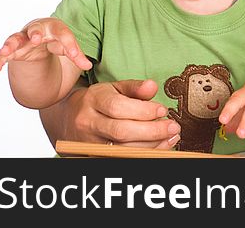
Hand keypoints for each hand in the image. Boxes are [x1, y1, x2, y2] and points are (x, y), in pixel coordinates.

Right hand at [0, 17, 91, 72]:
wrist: (38, 36)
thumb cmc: (55, 40)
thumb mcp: (67, 47)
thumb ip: (76, 56)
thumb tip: (88, 66)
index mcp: (54, 28)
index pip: (63, 34)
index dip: (70, 45)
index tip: (75, 55)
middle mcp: (37, 30)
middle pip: (36, 28)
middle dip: (36, 32)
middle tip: (36, 39)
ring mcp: (23, 39)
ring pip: (15, 38)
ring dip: (11, 44)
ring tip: (6, 50)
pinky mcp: (12, 50)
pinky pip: (3, 55)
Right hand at [40, 79, 180, 148]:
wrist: (70, 118)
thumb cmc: (100, 100)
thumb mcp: (115, 87)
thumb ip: (135, 87)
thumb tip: (152, 86)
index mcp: (93, 100)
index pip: (118, 107)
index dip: (143, 110)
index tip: (163, 110)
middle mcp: (88, 123)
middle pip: (121, 131)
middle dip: (152, 131)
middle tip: (173, 127)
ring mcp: (89, 143)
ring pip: (122, 149)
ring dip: (151, 145)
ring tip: (171, 137)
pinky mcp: (94, 156)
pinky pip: (121, 158)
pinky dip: (144, 154)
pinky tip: (159, 147)